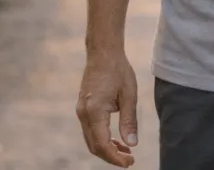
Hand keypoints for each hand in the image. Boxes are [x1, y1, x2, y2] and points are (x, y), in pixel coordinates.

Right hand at [76, 49, 138, 166]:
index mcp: (94, 112)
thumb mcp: (129, 95)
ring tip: (127, 152)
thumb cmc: (118, 71)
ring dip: (107, 149)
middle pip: (94, 146)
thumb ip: (129, 120)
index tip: (129, 163)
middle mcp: (83, 115)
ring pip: (91, 140)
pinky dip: (102, 139)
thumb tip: (132, 144)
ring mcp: (81, 112)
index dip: (115, 158)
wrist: (103, 54)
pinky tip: (117, 140)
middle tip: (130, 161)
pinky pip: (90, 131)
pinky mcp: (83, 109)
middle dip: (111, 157)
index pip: (103, 144)